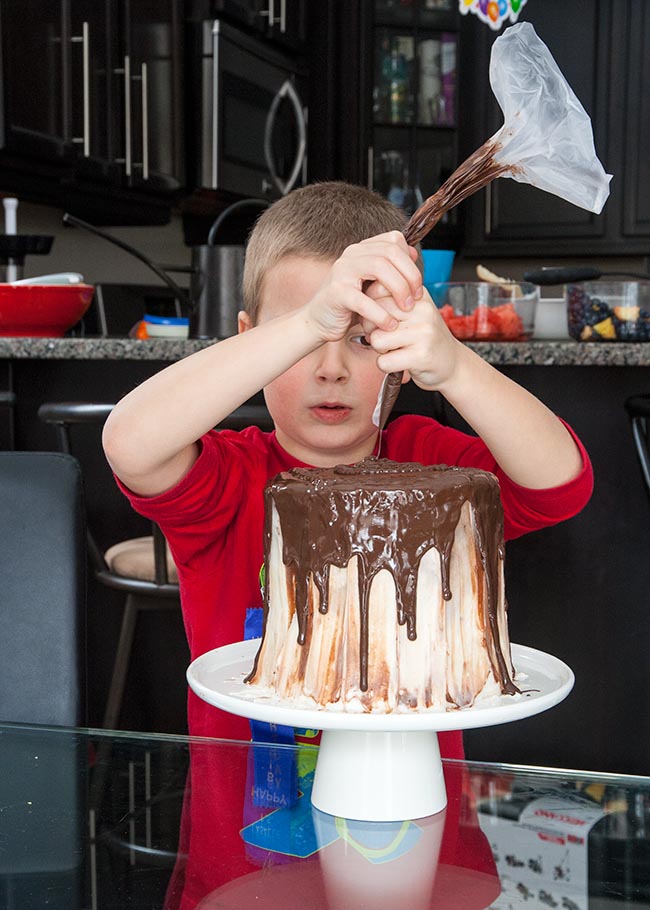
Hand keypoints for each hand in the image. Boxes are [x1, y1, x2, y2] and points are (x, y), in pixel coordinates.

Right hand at [303, 232, 422, 343]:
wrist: (318, 322)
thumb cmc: (349, 305)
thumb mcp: (372, 284)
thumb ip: (390, 269)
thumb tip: (412, 253)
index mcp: (361, 250)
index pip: (394, 240)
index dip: (410, 261)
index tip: (417, 283)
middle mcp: (350, 255)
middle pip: (390, 252)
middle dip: (410, 275)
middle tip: (416, 298)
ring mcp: (342, 272)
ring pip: (380, 268)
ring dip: (399, 290)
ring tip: (406, 310)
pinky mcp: (336, 294)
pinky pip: (365, 301)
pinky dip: (381, 314)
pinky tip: (390, 325)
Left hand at [366, 288, 464, 390]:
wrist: (453, 364)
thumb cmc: (425, 339)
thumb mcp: (412, 313)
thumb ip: (389, 303)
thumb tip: (357, 299)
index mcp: (418, 296)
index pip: (378, 290)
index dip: (370, 307)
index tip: (378, 319)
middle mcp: (422, 311)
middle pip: (374, 315)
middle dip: (371, 329)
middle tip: (386, 338)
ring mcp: (423, 333)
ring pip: (376, 339)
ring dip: (379, 350)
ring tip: (395, 350)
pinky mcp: (421, 356)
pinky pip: (384, 361)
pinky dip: (386, 365)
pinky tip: (399, 362)